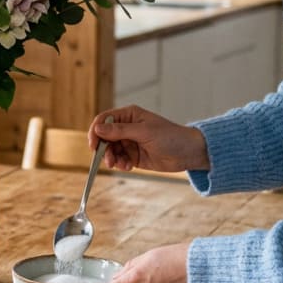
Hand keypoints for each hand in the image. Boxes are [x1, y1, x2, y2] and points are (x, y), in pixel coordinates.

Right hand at [88, 105, 209, 172]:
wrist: (189, 153)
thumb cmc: (170, 136)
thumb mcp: (144, 132)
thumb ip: (119, 131)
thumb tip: (98, 129)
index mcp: (129, 115)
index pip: (104, 120)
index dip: (96, 131)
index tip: (94, 144)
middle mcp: (127, 128)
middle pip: (104, 137)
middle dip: (104, 149)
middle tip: (108, 160)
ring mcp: (130, 142)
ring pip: (110, 150)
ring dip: (112, 158)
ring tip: (121, 164)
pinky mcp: (134, 156)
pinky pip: (119, 160)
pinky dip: (120, 164)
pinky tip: (129, 167)